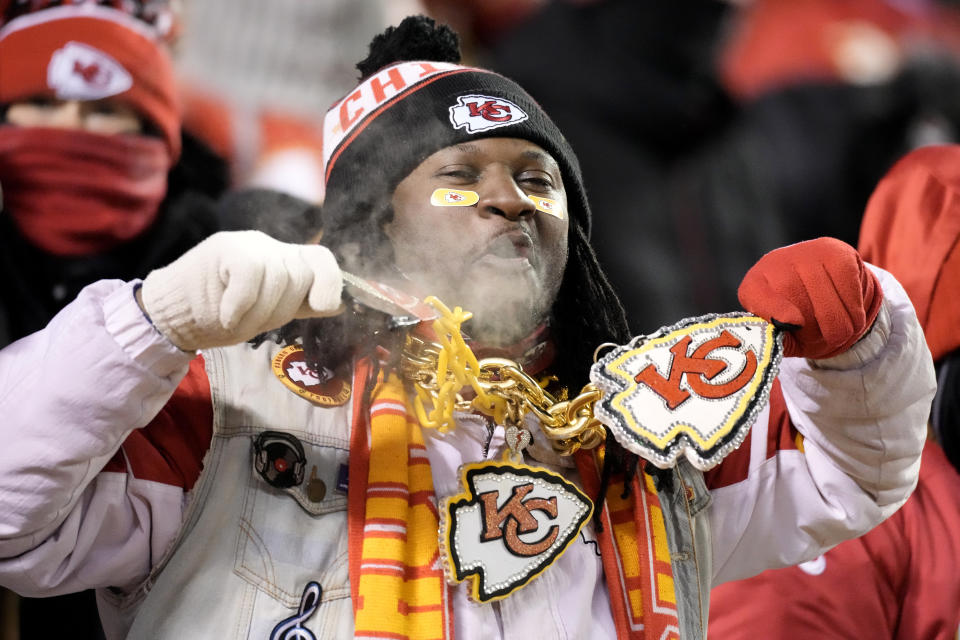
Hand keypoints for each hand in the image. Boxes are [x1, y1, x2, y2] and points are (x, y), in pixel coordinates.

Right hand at [140, 230, 342, 350]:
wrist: (170, 315)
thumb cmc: (220, 315)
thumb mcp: (267, 313)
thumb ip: (300, 304)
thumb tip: (340, 303)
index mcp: (283, 261)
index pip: (320, 259)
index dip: (330, 282)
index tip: (325, 306)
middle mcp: (269, 246)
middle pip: (300, 276)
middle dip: (281, 309)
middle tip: (251, 319)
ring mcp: (247, 244)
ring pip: (280, 278)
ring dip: (258, 312)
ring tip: (234, 318)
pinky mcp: (224, 247)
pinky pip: (250, 276)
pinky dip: (240, 305)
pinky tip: (227, 315)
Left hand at [737, 237, 881, 358]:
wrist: (824, 281)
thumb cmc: (797, 313)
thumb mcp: (781, 330)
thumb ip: (775, 338)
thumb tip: (775, 343)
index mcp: (753, 284)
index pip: (754, 294)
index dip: (774, 310)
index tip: (793, 324)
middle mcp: (776, 262)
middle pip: (800, 306)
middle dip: (820, 333)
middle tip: (830, 340)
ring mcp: (806, 253)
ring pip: (829, 303)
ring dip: (842, 327)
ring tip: (842, 332)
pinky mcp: (836, 252)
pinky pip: (850, 291)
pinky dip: (855, 311)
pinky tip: (852, 314)